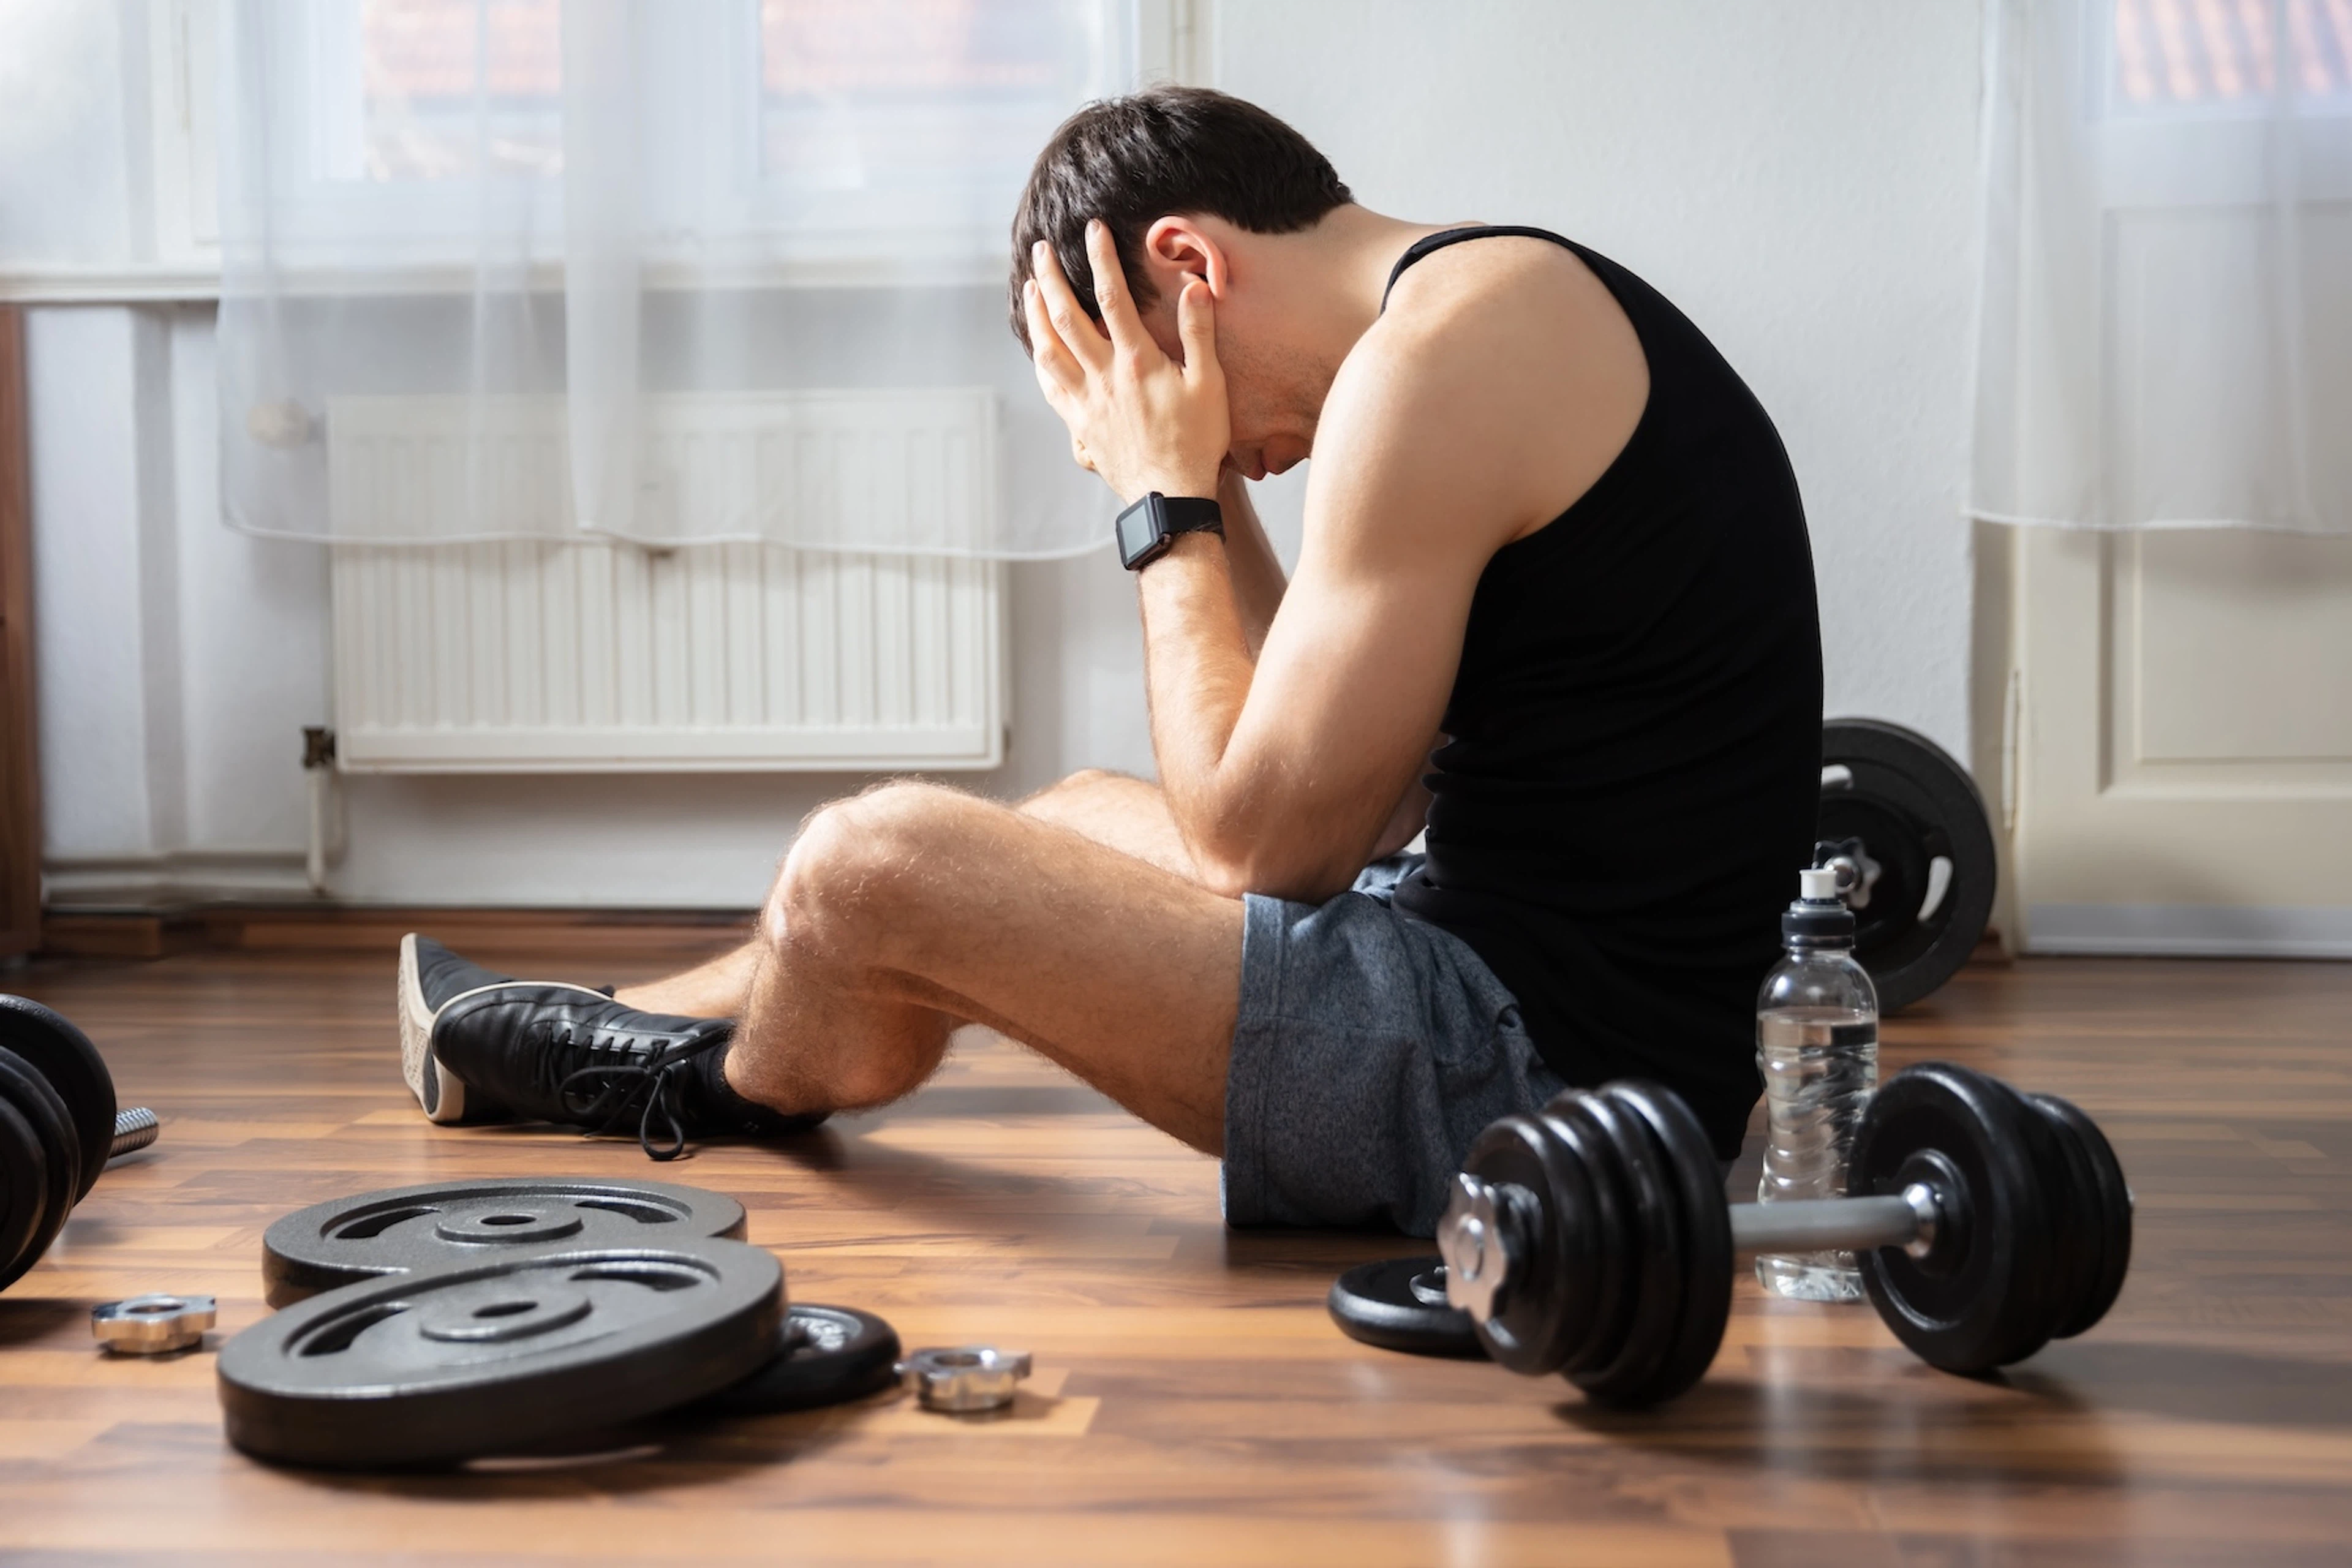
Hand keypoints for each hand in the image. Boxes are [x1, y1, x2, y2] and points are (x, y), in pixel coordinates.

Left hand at [1024, 220, 1228, 502]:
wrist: (1169, 497)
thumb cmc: (1197, 441)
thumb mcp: (1210, 385)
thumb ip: (1199, 334)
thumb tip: (1194, 288)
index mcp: (1137, 361)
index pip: (1113, 297)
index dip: (1102, 259)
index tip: (1093, 229)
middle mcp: (1104, 376)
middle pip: (1066, 317)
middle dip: (1050, 278)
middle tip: (1040, 250)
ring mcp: (1086, 401)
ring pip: (1049, 349)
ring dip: (1036, 314)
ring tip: (1030, 288)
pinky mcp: (1079, 423)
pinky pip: (1050, 385)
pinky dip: (1039, 359)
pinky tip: (1037, 345)